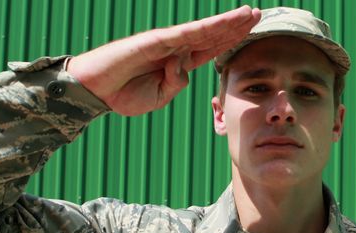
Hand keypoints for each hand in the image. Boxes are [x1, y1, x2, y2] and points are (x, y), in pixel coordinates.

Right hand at [67, 6, 260, 115]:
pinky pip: (186, 34)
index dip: (231, 40)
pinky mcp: (156, 40)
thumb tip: (185, 68)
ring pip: (205, 30)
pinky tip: (226, 21)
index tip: (251, 33)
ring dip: (229, 21)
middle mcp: (176, 49)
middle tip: (259, 15)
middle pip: (213, 35)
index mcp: (179, 63)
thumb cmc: (125, 93)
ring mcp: (167, 42)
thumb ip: (176, 84)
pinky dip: (207, 28)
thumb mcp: (159, 97)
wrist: (96, 91)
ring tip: (250, 13)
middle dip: (237, 26)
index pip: (211, 49)